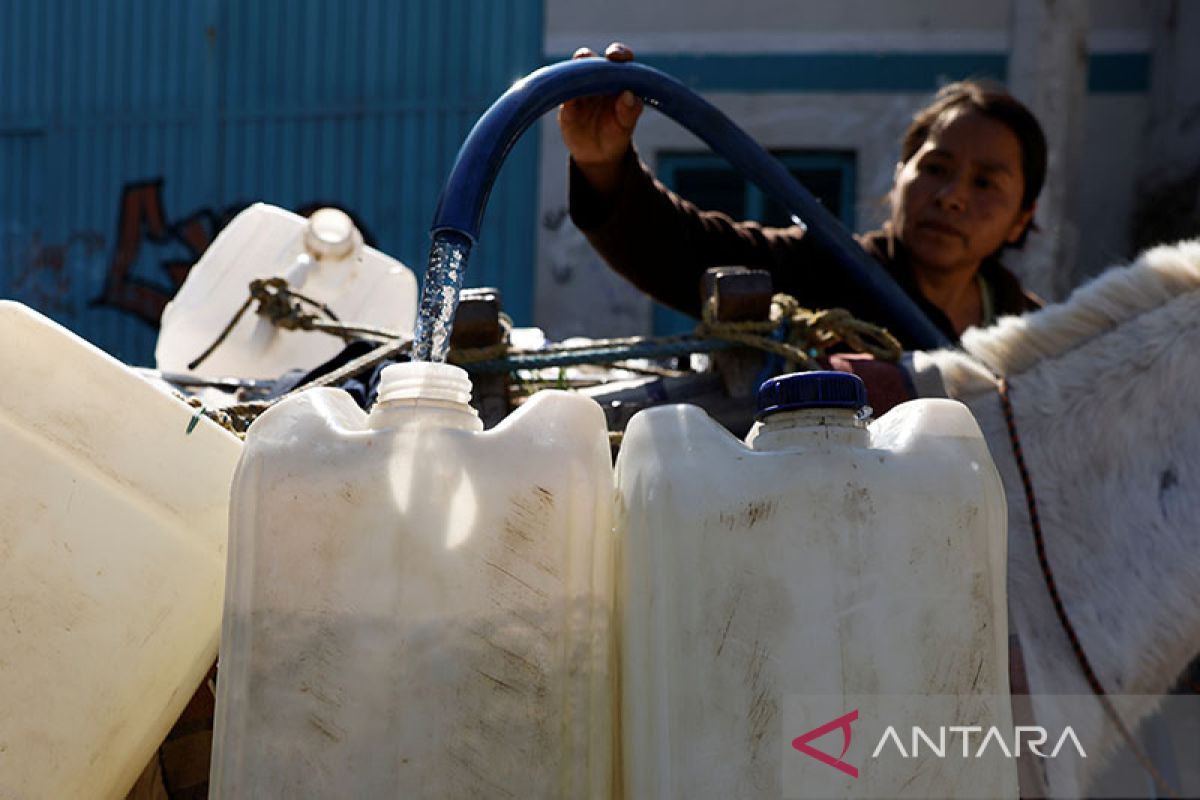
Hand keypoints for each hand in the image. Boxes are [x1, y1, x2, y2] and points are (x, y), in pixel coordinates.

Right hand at [557, 42, 643, 196]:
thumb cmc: (616, 134)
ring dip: (571, 73)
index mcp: (618, 80)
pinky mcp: (565, 103)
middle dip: (586, 57)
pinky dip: (561, 92)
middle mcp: (597, 79)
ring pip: (572, 73)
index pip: (619, 58)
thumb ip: (630, 111)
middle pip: (590, 59)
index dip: (618, 52)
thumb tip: (629, 95)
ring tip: (574, 83)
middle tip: (584, 62)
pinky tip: (566, 100)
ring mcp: (579, 89)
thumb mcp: (625, 127)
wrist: (597, 154)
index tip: (614, 56)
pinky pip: (560, 93)